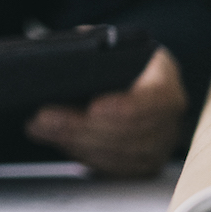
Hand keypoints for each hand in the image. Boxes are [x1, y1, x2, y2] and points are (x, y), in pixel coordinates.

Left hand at [25, 46, 187, 177]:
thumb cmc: (120, 61)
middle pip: (128, 131)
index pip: (155, 98)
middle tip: (44, 119)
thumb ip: (93, 47)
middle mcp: (168, 116)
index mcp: (165, 80)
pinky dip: (85, 156)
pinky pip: (115, 168)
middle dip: (80, 127)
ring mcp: (160, 144)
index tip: (93, 107)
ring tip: (42, 128)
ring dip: (76, 143)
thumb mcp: (110, 43)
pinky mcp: (145, 163)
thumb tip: (69, 52)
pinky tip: (60, 142)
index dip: (123, 106)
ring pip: (119, 153)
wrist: (135, 78)